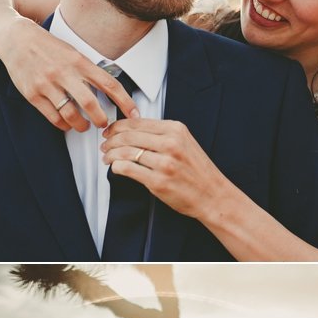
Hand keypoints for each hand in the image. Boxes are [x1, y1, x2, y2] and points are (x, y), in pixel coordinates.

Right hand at [0, 21, 139, 131]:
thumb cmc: (48, 46)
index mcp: (79, 61)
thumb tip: (108, 90)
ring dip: (81, 125)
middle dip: (101, 119)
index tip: (134, 114)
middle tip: (104, 124)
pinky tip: (66, 124)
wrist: (16, 39)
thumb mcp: (72, 52)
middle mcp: (64, 72)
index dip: (125, 102)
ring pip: (71, 114)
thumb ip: (88, 70)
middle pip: (90, 103)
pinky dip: (63, 124)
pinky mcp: (33, 94)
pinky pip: (53, 117)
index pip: (109, 84)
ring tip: (84, 126)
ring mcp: (47, 84)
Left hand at [102, 117, 223, 218]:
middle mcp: (170, 143)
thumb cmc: (198, 171)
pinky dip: (117, 167)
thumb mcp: (185, 142)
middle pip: (128, 135)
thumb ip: (162, 134)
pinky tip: (115, 168)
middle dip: (111, 140)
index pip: (137, 122)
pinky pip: (128, 169)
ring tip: (107, 157)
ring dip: (111, 154)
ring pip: (125, 152)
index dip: (118, 126)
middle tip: (104, 145)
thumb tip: (133, 129)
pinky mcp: (158, 181)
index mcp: (176, 130)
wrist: (212, 195)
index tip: (110, 131)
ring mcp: (164, 163)